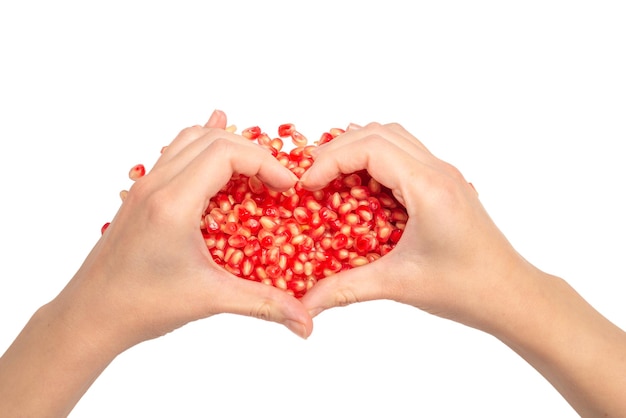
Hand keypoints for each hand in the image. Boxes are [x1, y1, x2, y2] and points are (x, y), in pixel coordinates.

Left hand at [61, 110, 311, 349]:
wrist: (90, 315)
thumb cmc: (143, 306)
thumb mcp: (209, 299)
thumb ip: (263, 303)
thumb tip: (307, 321)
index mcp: (173, 203)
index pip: (225, 153)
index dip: (264, 163)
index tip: (287, 186)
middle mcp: (156, 185)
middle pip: (211, 139)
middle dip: (252, 152)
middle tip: (276, 179)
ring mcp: (144, 186)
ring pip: (189, 139)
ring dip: (226, 144)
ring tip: (253, 165)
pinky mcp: (140, 195)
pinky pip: (172, 153)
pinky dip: (199, 146)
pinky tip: (211, 142)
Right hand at [299, 122, 531, 330]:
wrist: (511, 294)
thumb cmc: (466, 288)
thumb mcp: (399, 285)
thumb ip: (346, 289)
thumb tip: (305, 305)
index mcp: (429, 188)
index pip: (371, 148)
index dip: (331, 160)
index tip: (307, 185)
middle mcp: (438, 171)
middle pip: (380, 133)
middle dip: (338, 149)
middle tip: (312, 177)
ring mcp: (444, 174)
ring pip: (394, 136)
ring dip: (358, 148)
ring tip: (332, 175)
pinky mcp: (444, 184)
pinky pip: (405, 153)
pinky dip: (376, 158)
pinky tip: (361, 186)